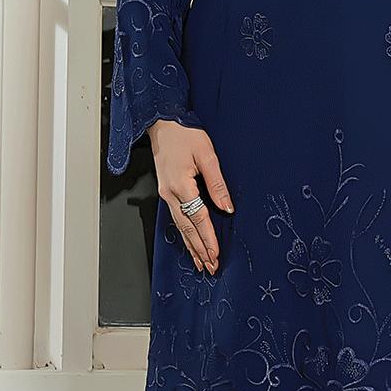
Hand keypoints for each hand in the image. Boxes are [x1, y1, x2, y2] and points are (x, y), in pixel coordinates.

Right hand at [148, 118, 233, 272]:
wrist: (162, 123)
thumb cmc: (185, 134)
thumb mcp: (207, 155)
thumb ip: (217, 183)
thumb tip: (227, 208)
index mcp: (181, 185)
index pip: (198, 218)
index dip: (208, 238)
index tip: (216, 254)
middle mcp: (171, 194)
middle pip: (187, 228)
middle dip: (200, 249)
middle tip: (210, 267)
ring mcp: (166, 194)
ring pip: (180, 226)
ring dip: (191, 246)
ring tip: (201, 263)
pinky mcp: (166, 192)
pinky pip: (176, 218)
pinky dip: (184, 234)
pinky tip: (189, 243)